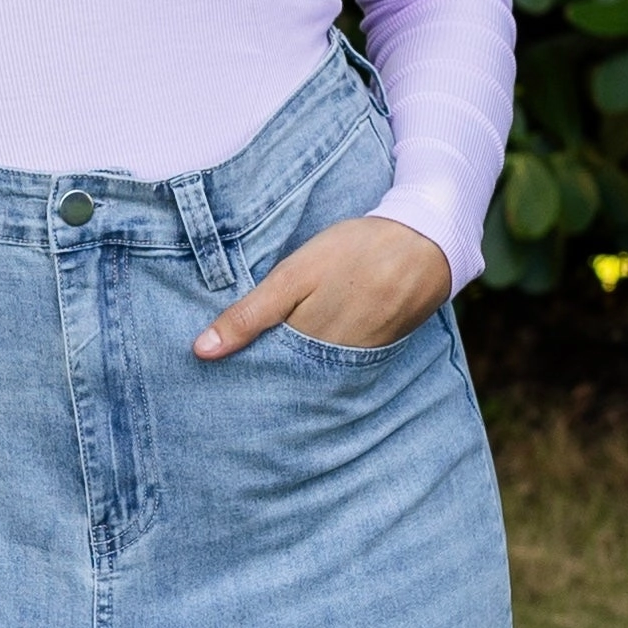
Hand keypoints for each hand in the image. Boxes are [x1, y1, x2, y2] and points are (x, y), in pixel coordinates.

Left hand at [193, 216, 452, 359]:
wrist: (425, 243)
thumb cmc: (354, 251)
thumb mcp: (294, 275)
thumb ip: (250, 315)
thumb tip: (202, 352)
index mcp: (307, 345)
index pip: (261, 378)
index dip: (238, 378)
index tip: (214, 383)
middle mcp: (333, 365)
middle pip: (286, 383)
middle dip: (262, 382)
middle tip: (233, 385)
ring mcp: (357, 363)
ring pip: (311, 379)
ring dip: (290, 376)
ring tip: (265, 375)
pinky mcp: (375, 356)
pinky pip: (338, 371)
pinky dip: (319, 367)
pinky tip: (307, 357)